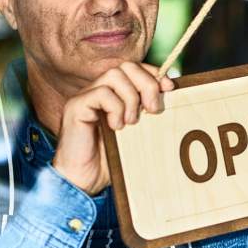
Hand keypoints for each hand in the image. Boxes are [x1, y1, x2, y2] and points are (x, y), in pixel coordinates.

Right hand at [52, 62, 175, 194]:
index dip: (153, 74)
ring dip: (130, 98)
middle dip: (146, 84)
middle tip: (153, 110)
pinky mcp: (76, 106)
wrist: (83, 180)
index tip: (169, 88)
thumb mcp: (137, 134)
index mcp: (114, 94)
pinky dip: (115, 108)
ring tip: (132, 122)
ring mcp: (86, 97)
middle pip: (126, 66)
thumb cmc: (110, 160)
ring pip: (114, 76)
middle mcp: (99, 90)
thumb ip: (148, 114)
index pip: (135, 68)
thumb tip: (171, 96)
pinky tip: (116, 127)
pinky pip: (101, 93)